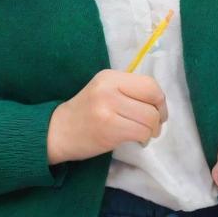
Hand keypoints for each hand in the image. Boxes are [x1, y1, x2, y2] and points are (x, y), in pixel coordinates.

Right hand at [48, 70, 167, 163]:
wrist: (57, 132)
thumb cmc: (86, 112)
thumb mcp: (104, 90)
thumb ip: (128, 90)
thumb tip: (158, 101)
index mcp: (110, 76)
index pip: (149, 84)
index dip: (160, 99)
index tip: (158, 110)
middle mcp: (109, 89)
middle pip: (152, 100)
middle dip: (160, 116)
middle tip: (154, 125)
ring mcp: (108, 109)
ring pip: (149, 119)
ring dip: (152, 130)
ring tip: (144, 134)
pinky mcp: (108, 129)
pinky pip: (140, 132)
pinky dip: (144, 138)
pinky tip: (137, 140)